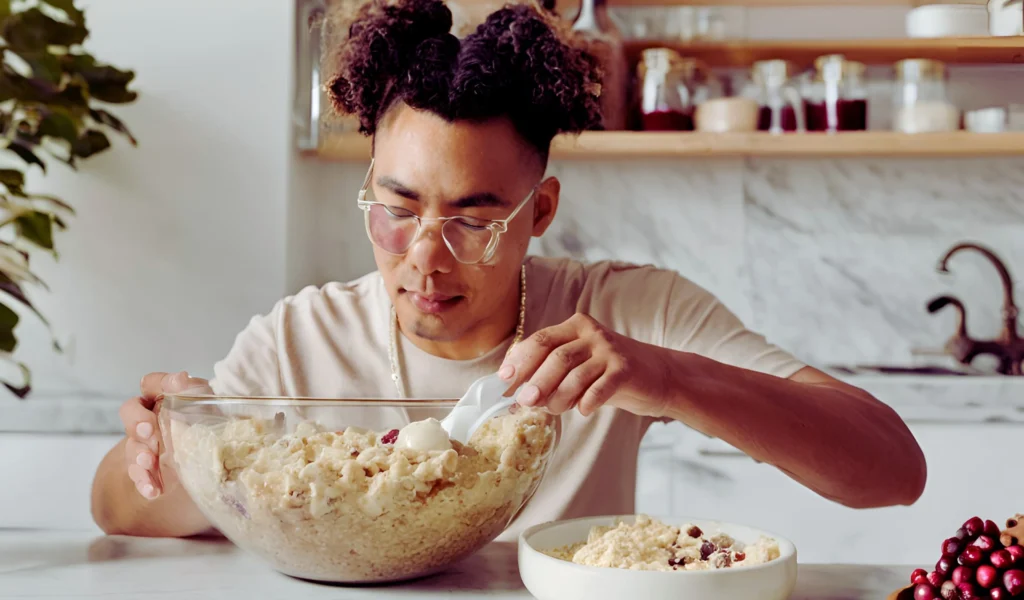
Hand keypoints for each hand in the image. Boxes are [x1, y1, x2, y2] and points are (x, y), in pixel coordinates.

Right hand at [120, 371, 210, 499]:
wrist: (208, 464)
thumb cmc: (207, 426)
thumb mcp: (205, 405)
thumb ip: (192, 390)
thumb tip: (181, 378)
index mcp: (164, 397)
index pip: (152, 383)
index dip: (157, 384)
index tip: (170, 388)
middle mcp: (149, 417)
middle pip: (130, 412)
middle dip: (137, 421)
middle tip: (149, 431)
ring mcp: (144, 444)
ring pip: (132, 445)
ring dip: (140, 454)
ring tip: (149, 462)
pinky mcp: (146, 468)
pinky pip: (138, 474)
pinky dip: (145, 482)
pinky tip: (153, 490)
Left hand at [497, 313, 668, 417]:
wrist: (657, 375)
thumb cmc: (607, 373)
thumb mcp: (578, 365)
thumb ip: (551, 373)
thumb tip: (519, 394)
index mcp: (574, 326)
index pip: (540, 340)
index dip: (519, 361)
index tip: (504, 381)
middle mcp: (591, 333)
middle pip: (556, 356)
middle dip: (536, 381)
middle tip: (526, 401)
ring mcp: (609, 349)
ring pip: (575, 374)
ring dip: (560, 397)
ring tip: (555, 410)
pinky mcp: (625, 369)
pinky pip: (600, 388)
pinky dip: (587, 402)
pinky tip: (583, 411)